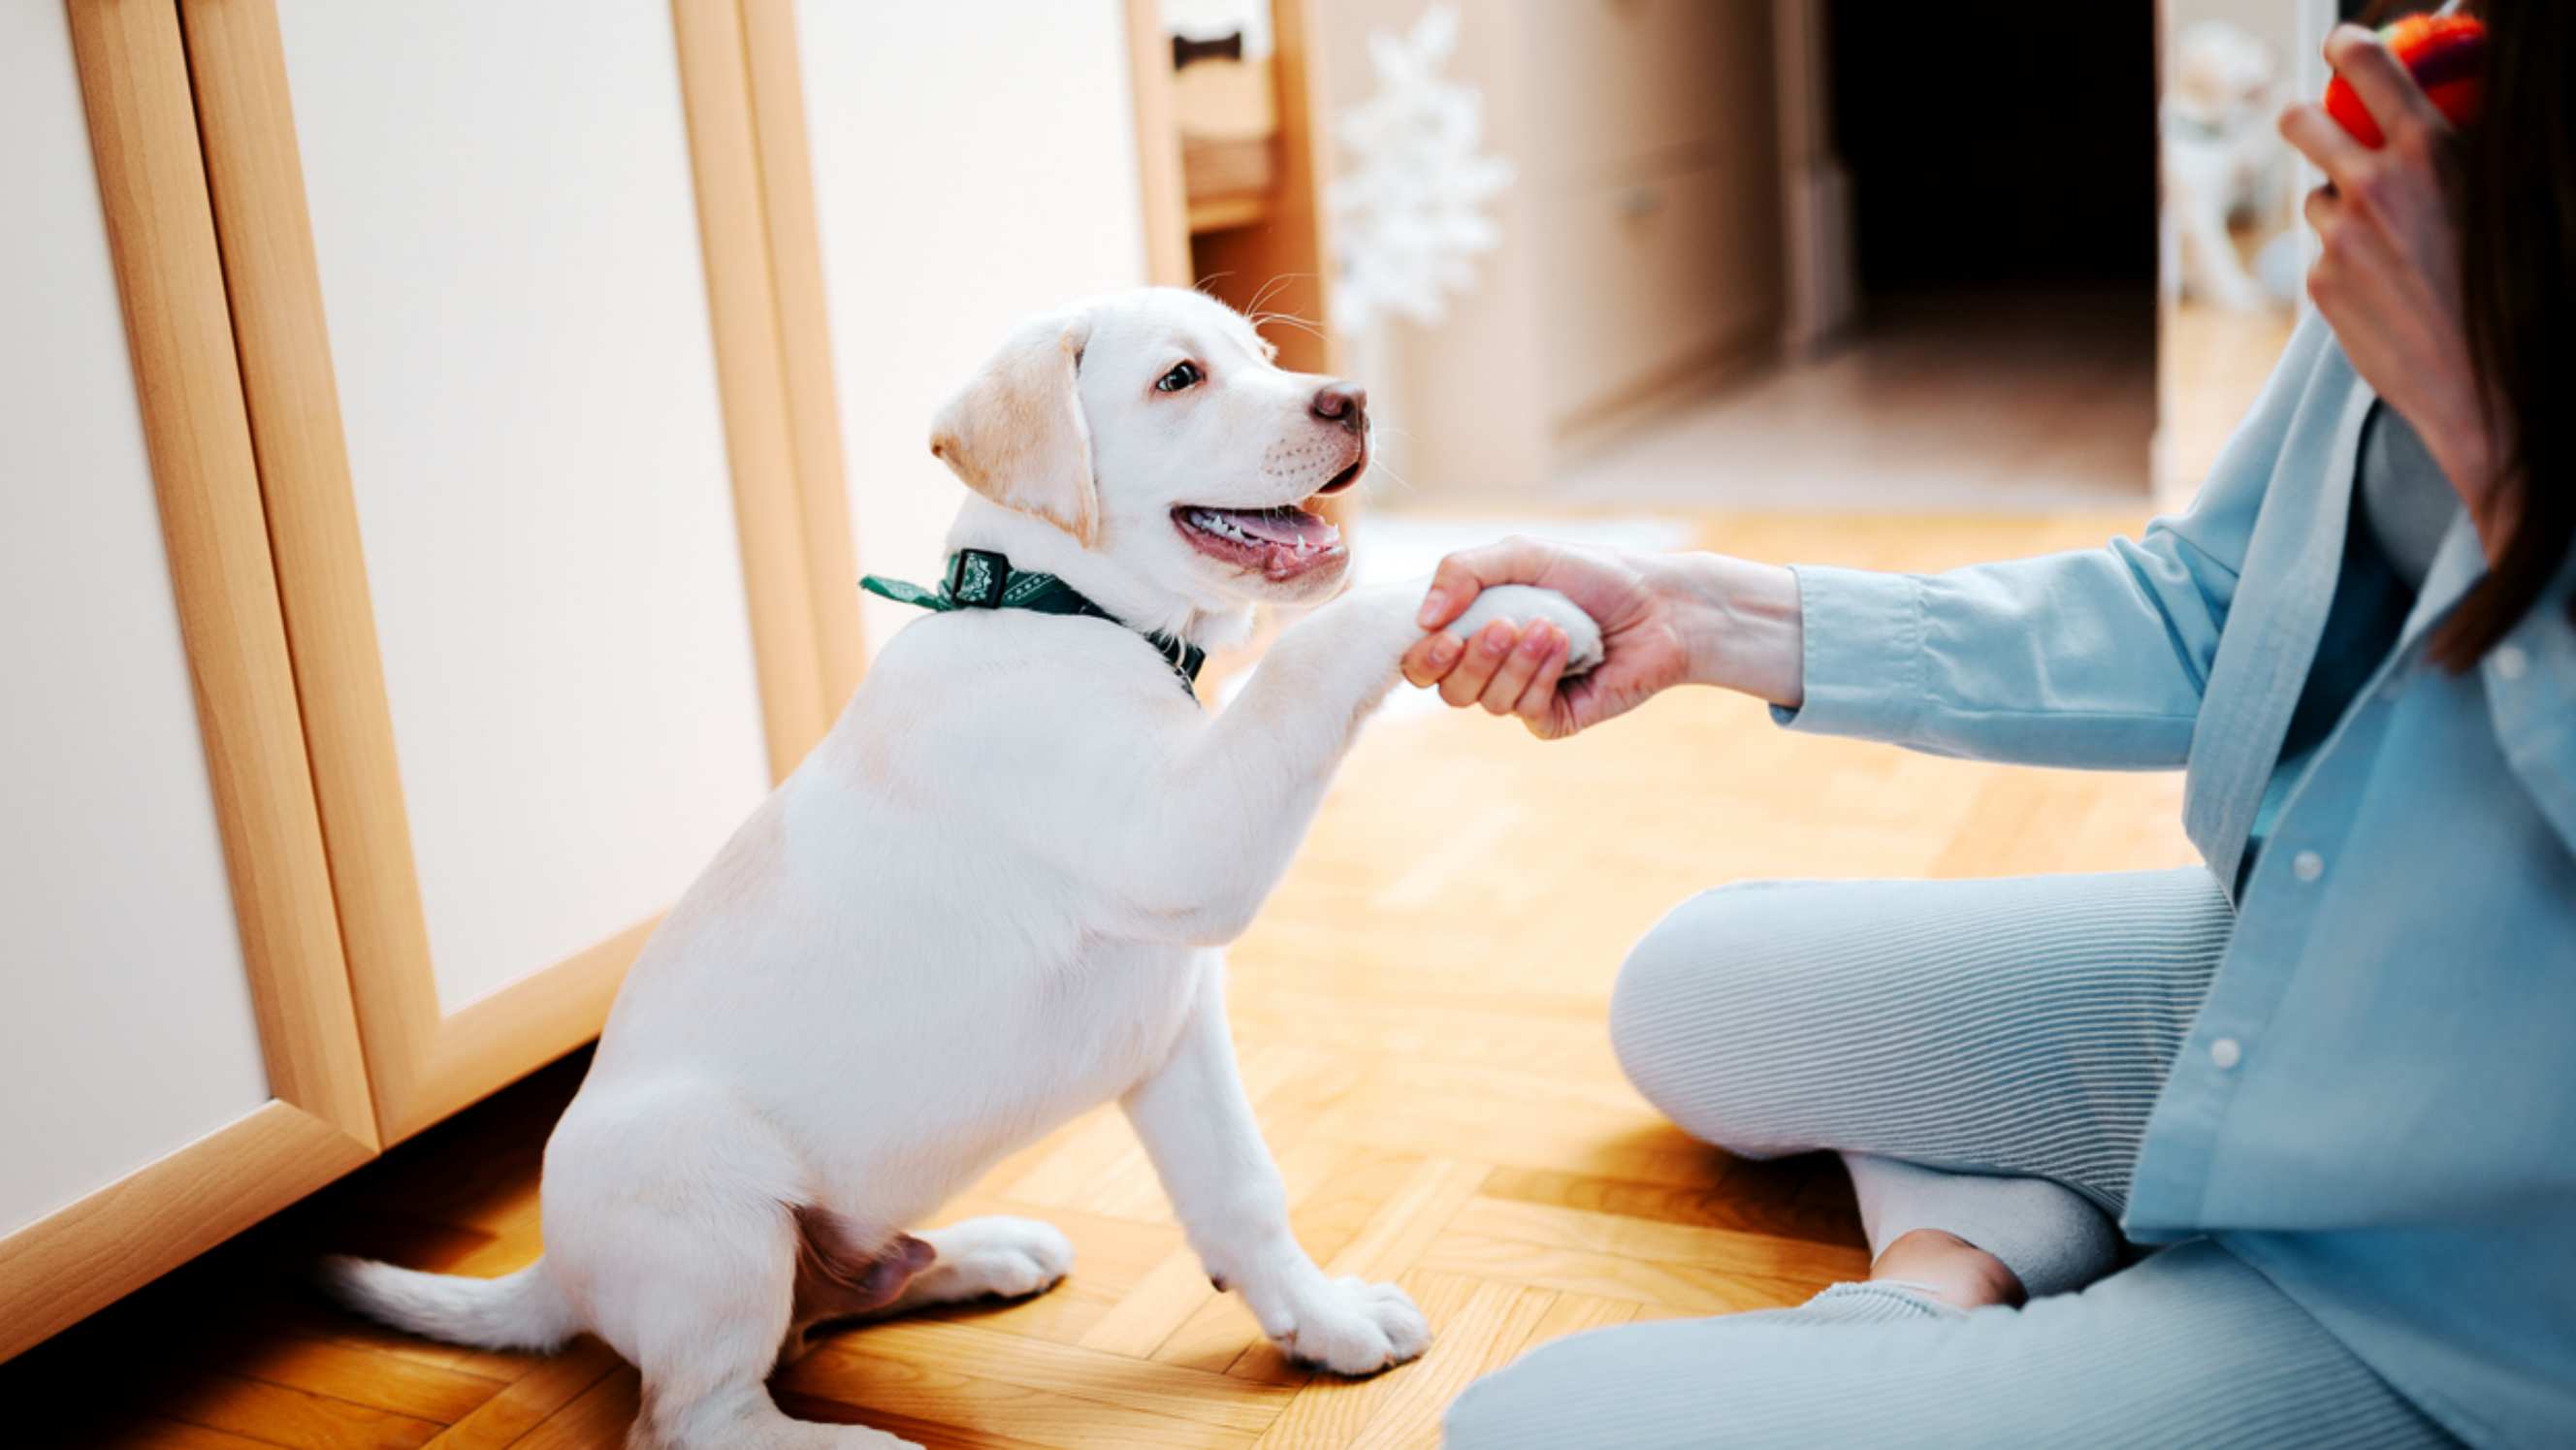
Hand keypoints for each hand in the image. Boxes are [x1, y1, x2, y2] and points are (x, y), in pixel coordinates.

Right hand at [1399, 538, 1802, 738]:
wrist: (1661, 604)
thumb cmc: (1594, 575)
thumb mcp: (1522, 555)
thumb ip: (1463, 570)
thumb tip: (1423, 616)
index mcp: (1474, 629)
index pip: (1422, 660)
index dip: (1422, 657)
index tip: (1444, 635)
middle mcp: (1492, 668)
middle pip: (1447, 689)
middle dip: (1471, 659)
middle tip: (1503, 626)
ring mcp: (1523, 695)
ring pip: (1486, 701)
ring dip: (1515, 661)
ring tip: (1552, 627)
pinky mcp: (1556, 718)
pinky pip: (1526, 712)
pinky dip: (1541, 676)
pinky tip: (1566, 646)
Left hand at [2280, 25, 2507, 547]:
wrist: (2490, 387)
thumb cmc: (2524, 291)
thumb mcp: (2516, 199)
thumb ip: (2469, 148)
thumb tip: (2450, 114)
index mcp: (2430, 153)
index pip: (2369, 66)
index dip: (2347, 46)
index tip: (2342, 45)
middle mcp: (2373, 188)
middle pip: (2300, 121)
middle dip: (2307, 116)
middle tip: (2320, 123)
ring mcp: (2339, 238)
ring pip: (2317, 196)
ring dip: (2341, 204)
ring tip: (2392, 238)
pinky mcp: (2320, 285)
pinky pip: (2324, 251)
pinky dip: (2346, 257)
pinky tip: (2390, 285)